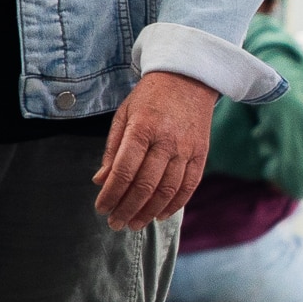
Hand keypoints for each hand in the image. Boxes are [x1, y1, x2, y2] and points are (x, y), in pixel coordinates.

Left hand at [92, 72, 219, 226]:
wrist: (188, 78)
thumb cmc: (150, 98)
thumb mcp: (124, 115)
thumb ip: (112, 150)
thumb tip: (101, 181)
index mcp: (142, 128)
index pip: (124, 171)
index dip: (111, 194)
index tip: (101, 208)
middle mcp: (166, 140)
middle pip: (145, 185)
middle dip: (127, 209)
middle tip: (115, 223)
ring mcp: (186, 148)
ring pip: (167, 190)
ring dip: (149, 212)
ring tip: (134, 223)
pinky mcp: (201, 153)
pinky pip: (189, 186)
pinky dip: (175, 204)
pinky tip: (160, 214)